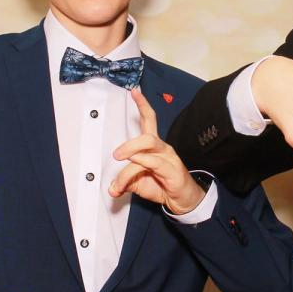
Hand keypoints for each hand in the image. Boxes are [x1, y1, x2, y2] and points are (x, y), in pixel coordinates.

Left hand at [110, 89, 204, 214]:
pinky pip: (154, 162)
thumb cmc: (161, 185)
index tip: (134, 91)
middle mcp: (161, 147)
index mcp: (153, 146)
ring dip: (131, 151)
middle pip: (147, 133)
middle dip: (129, 142)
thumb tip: (112, 188)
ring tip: (120, 160)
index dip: (142, 105)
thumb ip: (124, 181)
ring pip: (149, 144)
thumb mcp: (137, 183)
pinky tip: (133, 166)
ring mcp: (168, 157)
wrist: (181, 200)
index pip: (149, 119)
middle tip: (116, 155)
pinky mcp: (172, 169)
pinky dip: (140, 164)